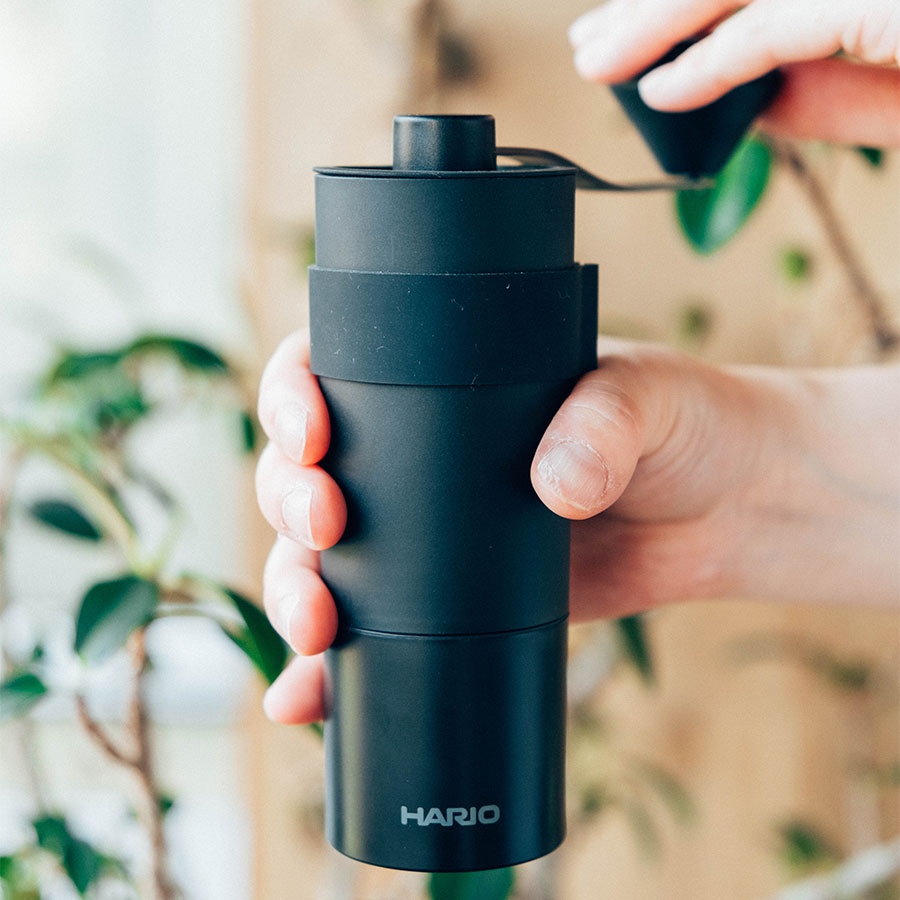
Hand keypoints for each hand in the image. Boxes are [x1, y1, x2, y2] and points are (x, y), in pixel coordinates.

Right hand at [255, 330, 899, 723]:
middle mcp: (419, 454)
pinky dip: (334, 668)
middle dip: (288, 504)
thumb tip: (553, 486)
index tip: (310, 435)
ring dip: (295, 591)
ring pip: (323, 558)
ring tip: (313, 628)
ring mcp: (430, 532)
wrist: (728, 508)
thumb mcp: (646, 398)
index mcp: (444, 379)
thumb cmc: (686, 425)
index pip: (334, 372)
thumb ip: (604, 424)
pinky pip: (376, 630)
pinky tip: (308, 696)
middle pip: (307, 472)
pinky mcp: (453, 598)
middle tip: (321, 531)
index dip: (293, 397)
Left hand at [569, 0, 899, 146]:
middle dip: (651, 7)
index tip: (619, 30)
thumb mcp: (871, 86)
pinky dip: (714, 61)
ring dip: (657, 24)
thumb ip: (807, 82)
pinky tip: (662, 91)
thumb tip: (729, 94)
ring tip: (600, 66)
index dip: (674, 4)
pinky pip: (778, 23)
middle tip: (591, 43)